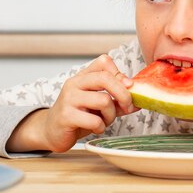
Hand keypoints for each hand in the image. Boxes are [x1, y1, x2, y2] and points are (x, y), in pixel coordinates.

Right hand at [8, 55, 138, 152]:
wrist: (52, 131)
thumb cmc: (78, 115)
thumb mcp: (99, 104)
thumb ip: (118, 100)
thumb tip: (141, 100)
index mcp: (83, 76)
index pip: (104, 62)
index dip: (120, 74)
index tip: (129, 87)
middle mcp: (74, 83)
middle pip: (105, 78)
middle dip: (123, 94)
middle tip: (128, 106)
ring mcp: (69, 99)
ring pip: (103, 101)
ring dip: (110, 115)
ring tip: (105, 121)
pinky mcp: (66, 116)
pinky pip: (94, 120)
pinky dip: (101, 127)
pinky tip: (96, 128)